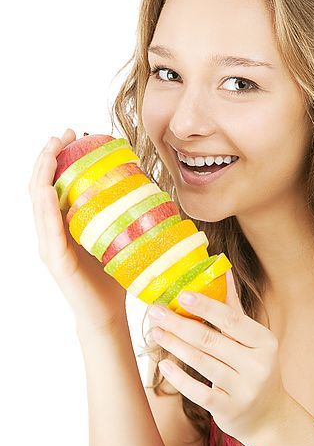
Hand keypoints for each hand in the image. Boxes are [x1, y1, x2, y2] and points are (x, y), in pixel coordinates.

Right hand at [29, 129, 126, 330]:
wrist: (108, 312)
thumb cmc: (113, 274)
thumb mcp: (115, 235)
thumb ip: (118, 212)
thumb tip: (143, 183)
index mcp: (63, 224)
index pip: (54, 184)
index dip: (58, 157)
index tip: (73, 134)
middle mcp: (51, 232)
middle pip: (40, 186)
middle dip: (48, 156)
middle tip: (64, 133)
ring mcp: (50, 246)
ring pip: (38, 203)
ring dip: (43, 173)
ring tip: (52, 150)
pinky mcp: (56, 261)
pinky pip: (48, 230)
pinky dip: (46, 207)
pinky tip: (49, 189)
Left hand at [147, 269, 288, 444]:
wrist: (269, 417)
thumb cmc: (255, 368)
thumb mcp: (253, 340)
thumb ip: (234, 307)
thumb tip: (222, 269)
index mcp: (265, 341)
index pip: (231, 319)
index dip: (206, 306)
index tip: (182, 294)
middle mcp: (258, 365)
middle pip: (211, 340)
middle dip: (179, 324)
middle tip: (156, 311)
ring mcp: (245, 389)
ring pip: (201, 363)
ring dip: (174, 345)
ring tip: (155, 331)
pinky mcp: (229, 410)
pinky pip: (198, 392)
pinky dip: (178, 377)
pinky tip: (163, 363)